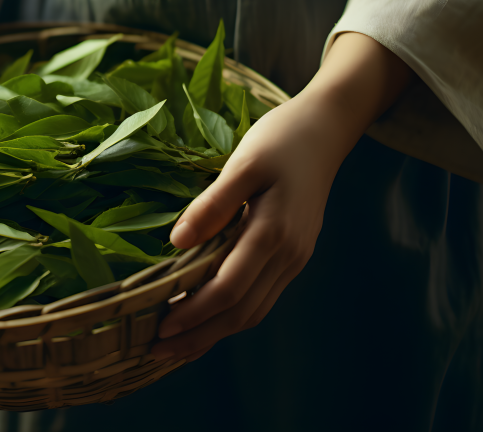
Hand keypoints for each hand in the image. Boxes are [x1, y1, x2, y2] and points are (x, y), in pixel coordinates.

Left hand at [152, 32, 411, 360]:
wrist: (327, 130)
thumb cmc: (280, 140)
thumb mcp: (243, 163)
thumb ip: (212, 205)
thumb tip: (177, 243)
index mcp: (272, 233)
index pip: (228, 289)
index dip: (193, 313)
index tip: (158, 329)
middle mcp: (287, 255)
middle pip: (240, 312)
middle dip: (198, 336)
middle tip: (155, 352)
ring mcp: (294, 258)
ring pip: (253, 311)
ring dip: (214, 333)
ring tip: (176, 347)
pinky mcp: (293, 255)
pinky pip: (261, 297)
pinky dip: (232, 316)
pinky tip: (208, 319)